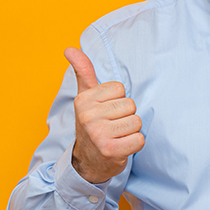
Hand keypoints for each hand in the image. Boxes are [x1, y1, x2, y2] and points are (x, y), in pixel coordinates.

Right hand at [64, 47, 144, 183]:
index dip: (118, 100)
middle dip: (125, 116)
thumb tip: (70, 48)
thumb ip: (83, 72)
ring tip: (117, 136)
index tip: (106, 111)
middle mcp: (89, 116)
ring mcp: (99, 135)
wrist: (88, 161)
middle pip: (131, 105)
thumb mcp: (86, 97)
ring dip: (130, 131)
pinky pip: (140, 139)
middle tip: (112, 126)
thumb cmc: (92, 124)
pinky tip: (121, 146)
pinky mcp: (111, 151)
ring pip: (137, 122)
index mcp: (84, 100)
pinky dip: (135, 144)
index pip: (121, 88)